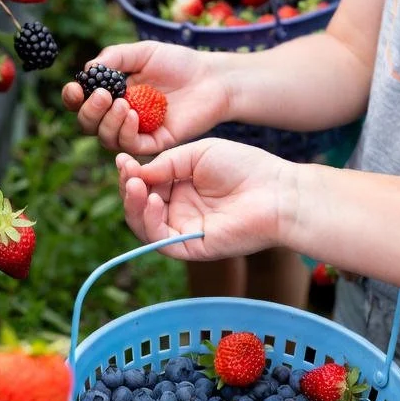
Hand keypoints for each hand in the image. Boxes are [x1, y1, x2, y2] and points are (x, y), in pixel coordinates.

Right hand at [61, 41, 232, 153]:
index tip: (75, 88)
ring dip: (107, 122)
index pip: (81, 101)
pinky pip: (131, 146)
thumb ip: (115, 58)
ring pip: (106, 138)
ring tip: (122, 103)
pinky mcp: (154, 143)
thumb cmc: (178, 63)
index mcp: (112, 92)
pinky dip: (125, 132)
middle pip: (88, 124)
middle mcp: (119, 114)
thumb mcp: (143, 52)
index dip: (73, 98)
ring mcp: (136, 130)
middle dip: (88, 111)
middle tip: (102, 95)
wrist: (211, 78)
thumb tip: (88, 70)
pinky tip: (133, 115)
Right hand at [117, 139, 296, 257]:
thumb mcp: (197, 154)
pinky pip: (161, 240)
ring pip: (144, 224)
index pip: (145, 183)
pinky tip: (152, 201)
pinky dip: (149, 221)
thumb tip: (134, 173)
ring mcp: (184, 229)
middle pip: (139, 205)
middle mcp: (179, 209)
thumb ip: (165, 164)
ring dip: (132, 205)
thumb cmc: (244, 167)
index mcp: (181, 186)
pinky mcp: (191, 247)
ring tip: (134, 185)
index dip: (131, 173)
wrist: (276, 192)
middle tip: (126, 171)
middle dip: (128, 188)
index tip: (123, 159)